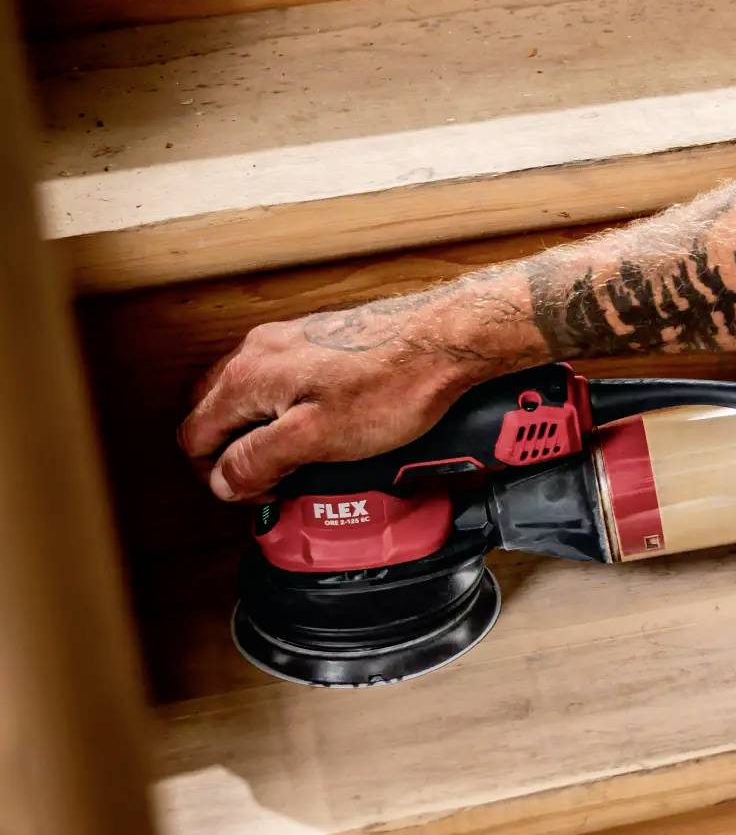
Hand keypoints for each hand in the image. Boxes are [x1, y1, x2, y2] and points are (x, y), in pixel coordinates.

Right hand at [178, 298, 473, 501]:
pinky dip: (280, 411)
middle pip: (211, 412)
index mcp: (247, 376)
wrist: (441, 342)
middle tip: (265, 481)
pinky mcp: (315, 342)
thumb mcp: (316, 438)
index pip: (194, 435)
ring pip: (244, 396)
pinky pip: (277, 382)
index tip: (253, 493)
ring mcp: (286, 342)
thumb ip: (258, 460)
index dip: (216, 475)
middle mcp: (257, 351)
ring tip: (290, 461)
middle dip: (229, 452)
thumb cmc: (390, 386)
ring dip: (255, 432)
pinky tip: (313, 429)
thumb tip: (221, 482)